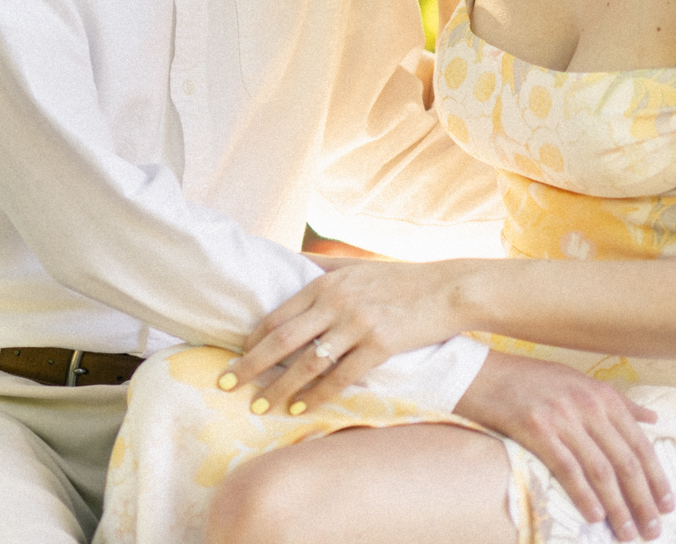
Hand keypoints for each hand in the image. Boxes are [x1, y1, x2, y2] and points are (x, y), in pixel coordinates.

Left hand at [238, 258, 470, 410]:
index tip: (236, 356)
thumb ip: (324, 269)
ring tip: (260, 406)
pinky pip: (341, 376)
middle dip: (251, 364)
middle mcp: (335, 302)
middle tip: (227, 383)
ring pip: (307, 362)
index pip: (277, 314)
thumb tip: (294, 266)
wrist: (449, 289)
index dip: (252, 339)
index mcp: (325, 283)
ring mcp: (357, 324)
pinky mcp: (380, 345)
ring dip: (280, 387)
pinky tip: (301, 408)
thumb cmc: (402, 280)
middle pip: (281, 339)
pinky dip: (318, 395)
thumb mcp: (356, 267)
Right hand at [455, 351, 672, 540]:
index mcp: (602, 396)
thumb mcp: (578, 381)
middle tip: (652, 530)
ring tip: (627, 533)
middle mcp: (587, 406)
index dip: (657, 479)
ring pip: (601, 471)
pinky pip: (567, 469)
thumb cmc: (530, 379)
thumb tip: (652, 418)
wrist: (480, 373)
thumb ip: (617, 401)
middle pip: (625, 462)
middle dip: (643, 501)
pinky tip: (594, 516)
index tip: (668, 506)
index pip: (640, 444)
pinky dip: (584, 495)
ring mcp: (562, 418)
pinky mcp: (536, 429)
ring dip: (618, 507)